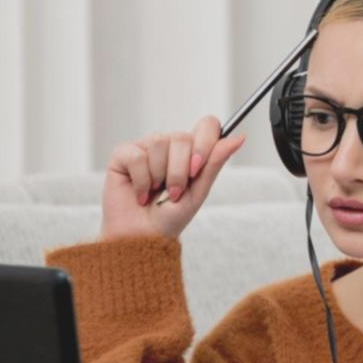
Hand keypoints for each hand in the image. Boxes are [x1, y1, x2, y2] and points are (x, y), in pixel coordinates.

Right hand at [101, 115, 245, 240]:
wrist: (142, 237)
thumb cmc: (170, 217)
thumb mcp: (199, 192)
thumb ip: (215, 163)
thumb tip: (239, 138)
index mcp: (191, 151)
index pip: (207, 126)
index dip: (204, 144)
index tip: (197, 169)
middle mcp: (169, 145)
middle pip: (181, 137)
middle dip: (179, 171)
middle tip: (174, 192)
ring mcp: (146, 147)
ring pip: (158, 142)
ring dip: (159, 176)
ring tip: (155, 192)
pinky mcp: (123, 154)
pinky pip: (136, 155)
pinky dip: (141, 180)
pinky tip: (140, 193)